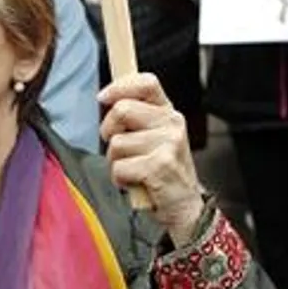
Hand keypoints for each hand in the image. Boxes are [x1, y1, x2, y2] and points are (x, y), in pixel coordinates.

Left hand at [100, 73, 205, 244]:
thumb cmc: (162, 171)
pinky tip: (136, 182)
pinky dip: (121, 180)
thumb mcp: (155, 136)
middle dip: (109, 131)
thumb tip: (108, 98)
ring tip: (135, 170)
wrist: (184, 206)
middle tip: (120, 148)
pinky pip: (119, 167)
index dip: (120, 86)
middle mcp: (172, 123)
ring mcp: (169, 143)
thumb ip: (136, 116)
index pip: (147, 82)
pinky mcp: (160, 165)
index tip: (103, 97)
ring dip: (116, 162)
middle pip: (122, 110)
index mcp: (169, 112)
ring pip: (116, 144)